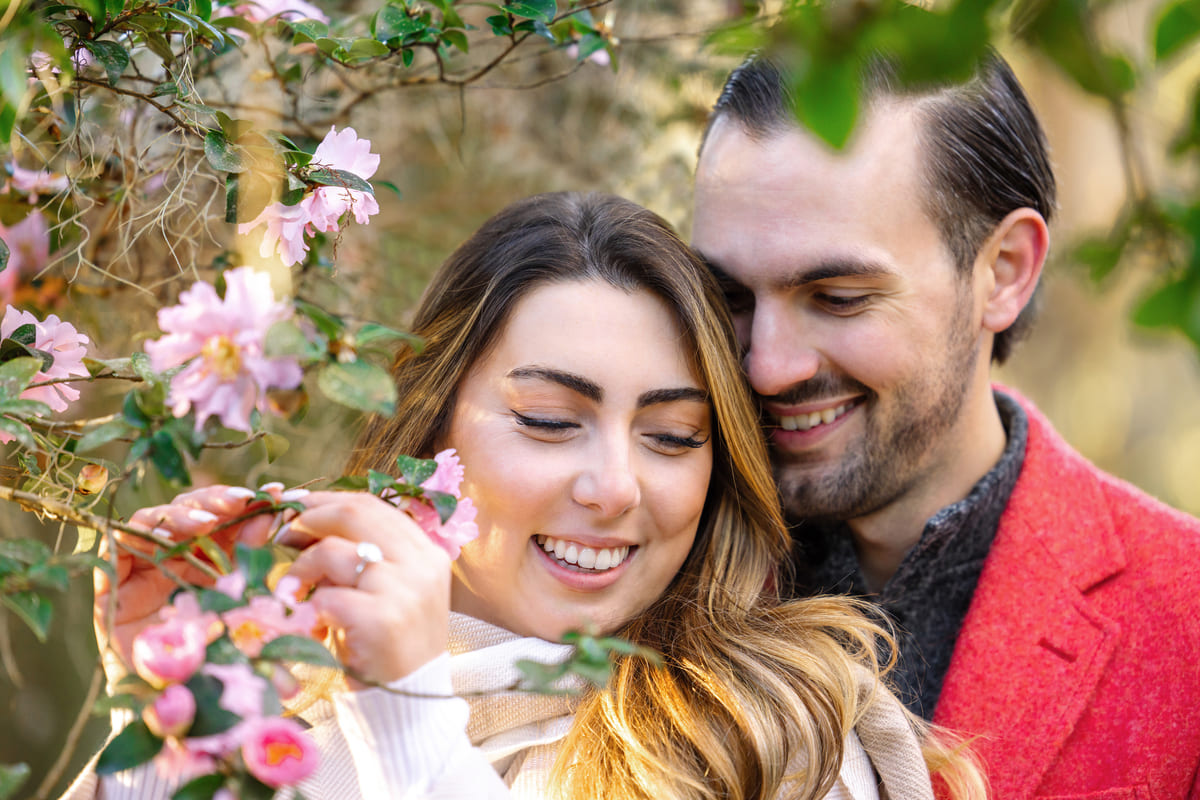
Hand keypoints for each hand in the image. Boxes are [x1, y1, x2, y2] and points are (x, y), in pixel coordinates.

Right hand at [94, 484, 287, 663]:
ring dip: (181, 513)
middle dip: (219, 500)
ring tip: (206, 520)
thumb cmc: (222, 669)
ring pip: (157, 519)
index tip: (281, 494)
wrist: (178, 718)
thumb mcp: (249, 621)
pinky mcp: (111, 589)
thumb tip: (280, 537)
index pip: (234, 520)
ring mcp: (145, 570)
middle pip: (195, 510)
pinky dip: (135, 535)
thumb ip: (260, 577)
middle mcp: (180, 561)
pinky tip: (161, 538)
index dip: (255, 504)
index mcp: (217, 563)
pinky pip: (116, 546)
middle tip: (243, 500)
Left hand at [282, 491, 452, 687]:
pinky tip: (310, 626)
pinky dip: (308, 610)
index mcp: (427, 553)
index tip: (296, 511)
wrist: (409, 704)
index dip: (327, 502)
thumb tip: (308, 520)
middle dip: (309, 520)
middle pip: (353, 514)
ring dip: (300, 571)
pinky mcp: (382, 620)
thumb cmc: (390, 647)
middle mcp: (421, 565)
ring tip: (291, 593)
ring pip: (332, 552)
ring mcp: (404, 591)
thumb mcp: (391, 592)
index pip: (372, 505)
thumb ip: (367, 556)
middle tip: (282, 536)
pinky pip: (326, 596)